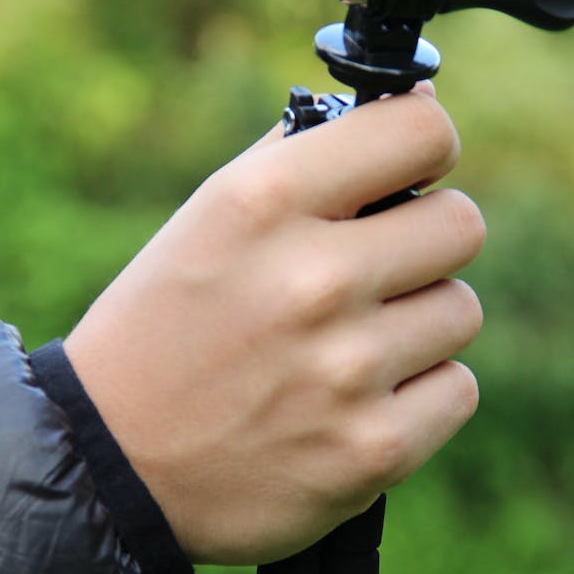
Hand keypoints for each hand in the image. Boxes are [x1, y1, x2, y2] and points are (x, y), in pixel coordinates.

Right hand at [64, 89, 484, 564]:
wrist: (112, 469)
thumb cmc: (167, 326)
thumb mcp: (210, 216)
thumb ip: (306, 154)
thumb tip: (420, 105)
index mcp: (264, 203)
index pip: (423, 133)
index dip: (426, 148)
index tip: (410, 172)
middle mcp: (312, 280)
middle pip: (462, 225)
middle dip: (426, 242)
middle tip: (377, 269)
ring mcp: (347, 371)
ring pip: (460, 310)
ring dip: (418, 324)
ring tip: (349, 345)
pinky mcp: (373, 450)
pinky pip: (457, 389)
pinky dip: (418, 396)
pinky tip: (358, 402)